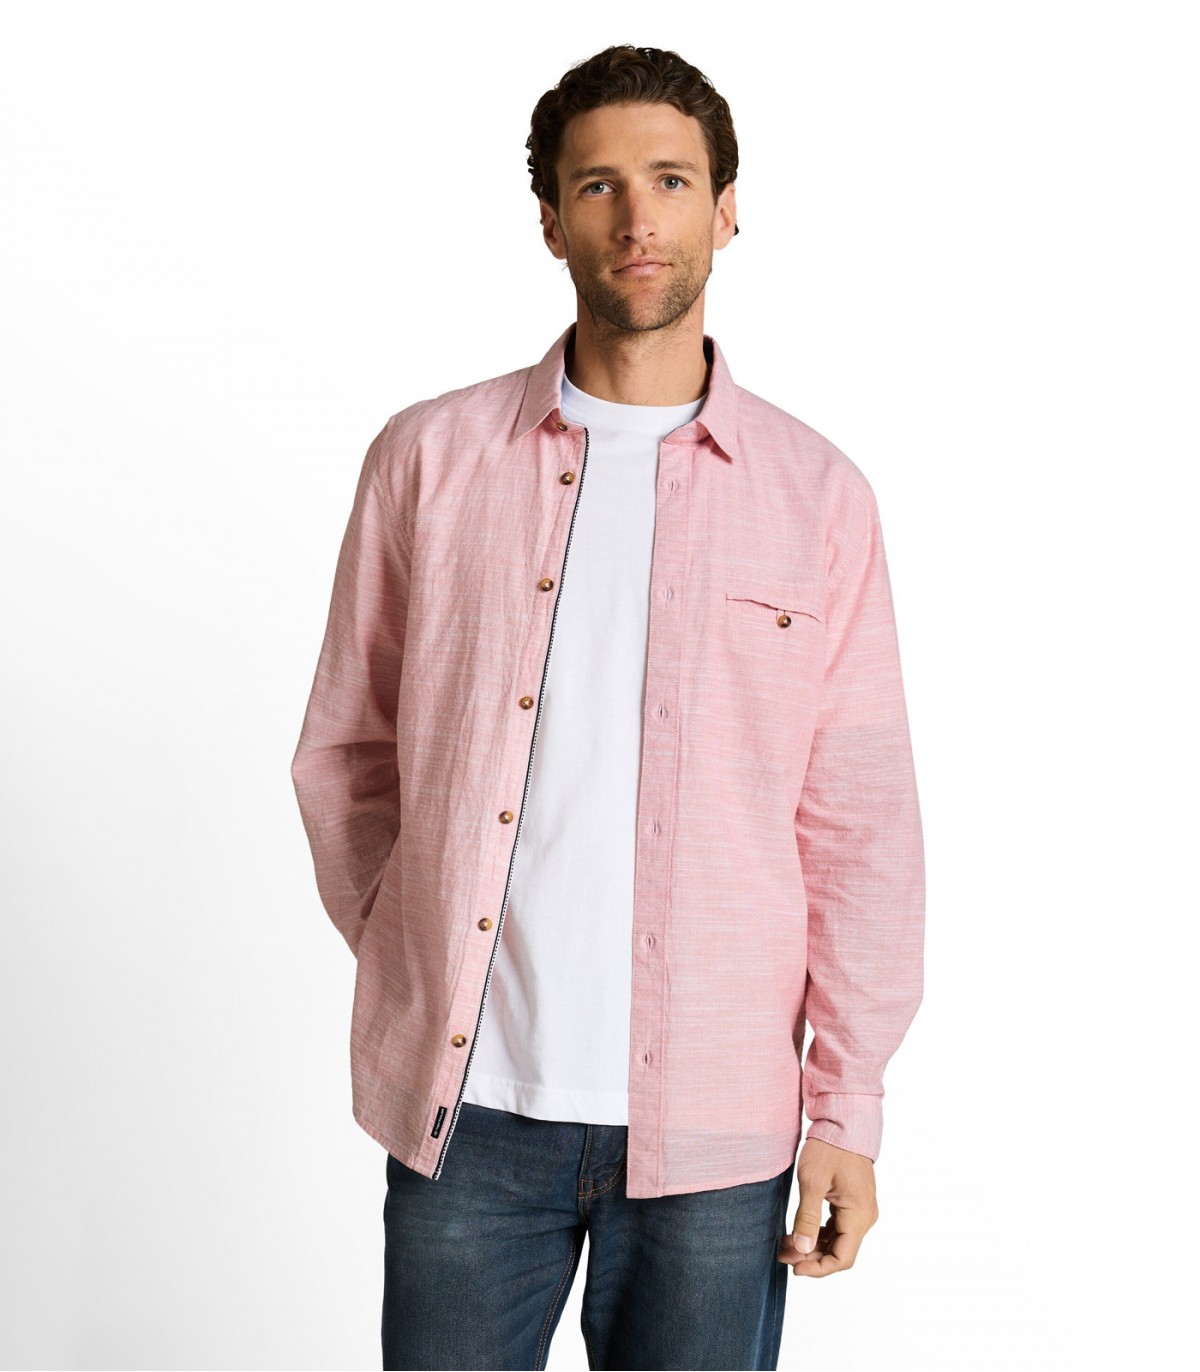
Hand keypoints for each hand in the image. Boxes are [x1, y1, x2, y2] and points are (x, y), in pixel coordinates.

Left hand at [775, 1136, 877, 1277]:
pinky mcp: (853, 1202)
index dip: (817, 1269)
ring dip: (813, 1246)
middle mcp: (864, 1217)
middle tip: (782, 1253)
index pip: (842, 1259)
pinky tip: (798, 1231)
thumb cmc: (830, 1147)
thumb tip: (802, 1250)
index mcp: (858, 1215)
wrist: (844, 1122)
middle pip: (839, 1252)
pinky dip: (818, 1233)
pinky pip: (837, 1227)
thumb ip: (807, 1218)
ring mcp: (860, 1210)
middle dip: (810, 1257)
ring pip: (838, 1241)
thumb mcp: (812, 1181)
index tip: (794, 1268)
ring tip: (785, 1244)